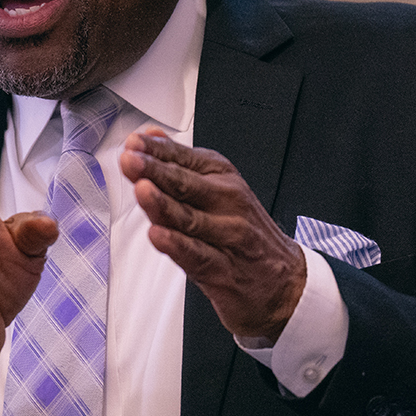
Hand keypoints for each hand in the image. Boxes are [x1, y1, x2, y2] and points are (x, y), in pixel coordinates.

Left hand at [119, 128, 305, 342]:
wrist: (283, 280)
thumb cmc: (242, 230)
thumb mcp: (217, 187)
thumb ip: (179, 164)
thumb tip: (149, 136)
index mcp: (222, 177)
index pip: (184, 158)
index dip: (156, 150)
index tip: (133, 142)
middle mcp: (227, 202)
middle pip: (185, 184)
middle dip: (155, 171)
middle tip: (131, 160)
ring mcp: (228, 235)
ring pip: (190, 218)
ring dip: (163, 204)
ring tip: (142, 190)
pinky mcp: (224, 270)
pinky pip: (197, 255)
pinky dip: (177, 246)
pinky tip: (159, 236)